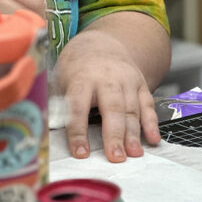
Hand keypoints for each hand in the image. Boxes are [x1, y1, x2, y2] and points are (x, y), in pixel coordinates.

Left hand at [52, 30, 158, 162]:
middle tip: (116, 157)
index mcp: (82, 78)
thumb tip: (47, 133)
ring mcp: (127, 80)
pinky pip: (148, 104)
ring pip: (132, 108)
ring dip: (134, 133)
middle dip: (114, 134)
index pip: (78, 107)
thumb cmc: (77, 69)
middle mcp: (107, 78)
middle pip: (112, 108)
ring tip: (134, 154)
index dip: (79, 132)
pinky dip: (152, 122)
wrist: (101, 44)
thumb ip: (58, 105)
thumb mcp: (60, 80)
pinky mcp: (141, 84)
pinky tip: (153, 139)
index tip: (81, 153)